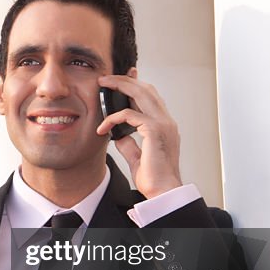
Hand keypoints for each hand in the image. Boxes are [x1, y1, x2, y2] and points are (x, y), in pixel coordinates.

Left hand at [95, 72, 182, 198]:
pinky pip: (129, 115)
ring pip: (141, 93)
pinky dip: (113, 118)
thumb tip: (117, 134)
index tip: (123, 77)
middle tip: (106, 78)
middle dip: (125, 80)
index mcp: (165, 126)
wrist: (162, 192)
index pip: (151, 97)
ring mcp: (163, 124)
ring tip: (103, 85)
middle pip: (146, 89)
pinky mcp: (154, 130)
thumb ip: (129, 142)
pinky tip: (103, 127)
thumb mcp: (137, 156)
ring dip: (120, 86)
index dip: (136, 84)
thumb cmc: (153, 179)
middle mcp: (166, 122)